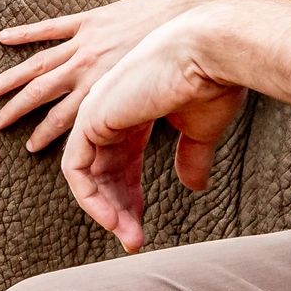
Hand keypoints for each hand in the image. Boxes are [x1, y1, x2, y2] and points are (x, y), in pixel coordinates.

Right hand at [0, 0, 201, 151]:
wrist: (185, 17)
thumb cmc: (177, 61)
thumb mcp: (157, 98)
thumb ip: (138, 118)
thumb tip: (136, 147)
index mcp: (102, 91)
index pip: (64, 120)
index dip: (45, 135)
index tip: (30, 147)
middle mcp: (86, 70)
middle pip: (41, 94)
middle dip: (17, 111)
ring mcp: (85, 44)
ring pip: (39, 64)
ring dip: (12, 78)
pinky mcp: (89, 21)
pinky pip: (51, 28)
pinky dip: (26, 33)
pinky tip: (3, 38)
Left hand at [60, 13, 246, 251]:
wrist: (211, 51)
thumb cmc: (213, 80)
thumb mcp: (200, 129)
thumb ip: (191, 157)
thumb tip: (195, 187)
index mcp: (133, 108)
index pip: (121, 161)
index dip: (130, 197)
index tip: (140, 227)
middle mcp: (109, 109)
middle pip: (102, 172)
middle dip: (117, 209)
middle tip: (133, 240)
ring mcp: (96, 112)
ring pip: (86, 175)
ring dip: (105, 211)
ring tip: (129, 237)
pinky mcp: (91, 119)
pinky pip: (76, 170)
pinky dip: (90, 199)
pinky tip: (113, 220)